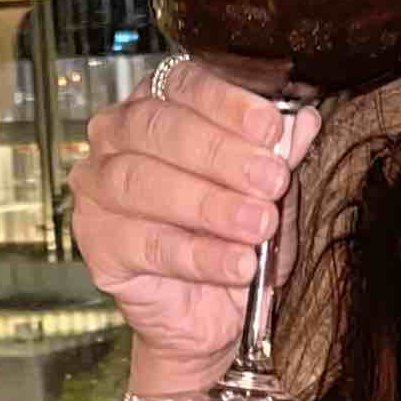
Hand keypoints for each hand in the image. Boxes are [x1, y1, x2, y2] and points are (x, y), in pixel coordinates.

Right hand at [69, 61, 322, 382]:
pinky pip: (147, 244)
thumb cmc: (235, 241)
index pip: (184, 83)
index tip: (271, 127)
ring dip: (210, 204)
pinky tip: (237, 264)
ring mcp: (98, 188)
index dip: (227, 102)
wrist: (211, 317)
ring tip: (258, 226)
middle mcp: (118, 136)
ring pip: (144, 182)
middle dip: (220, 154)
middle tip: (270, 180)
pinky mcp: (97, 243)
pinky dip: (199, 255)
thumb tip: (303, 122)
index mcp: (159, 103)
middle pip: (157, 127)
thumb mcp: (268, 195)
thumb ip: (279, 157)